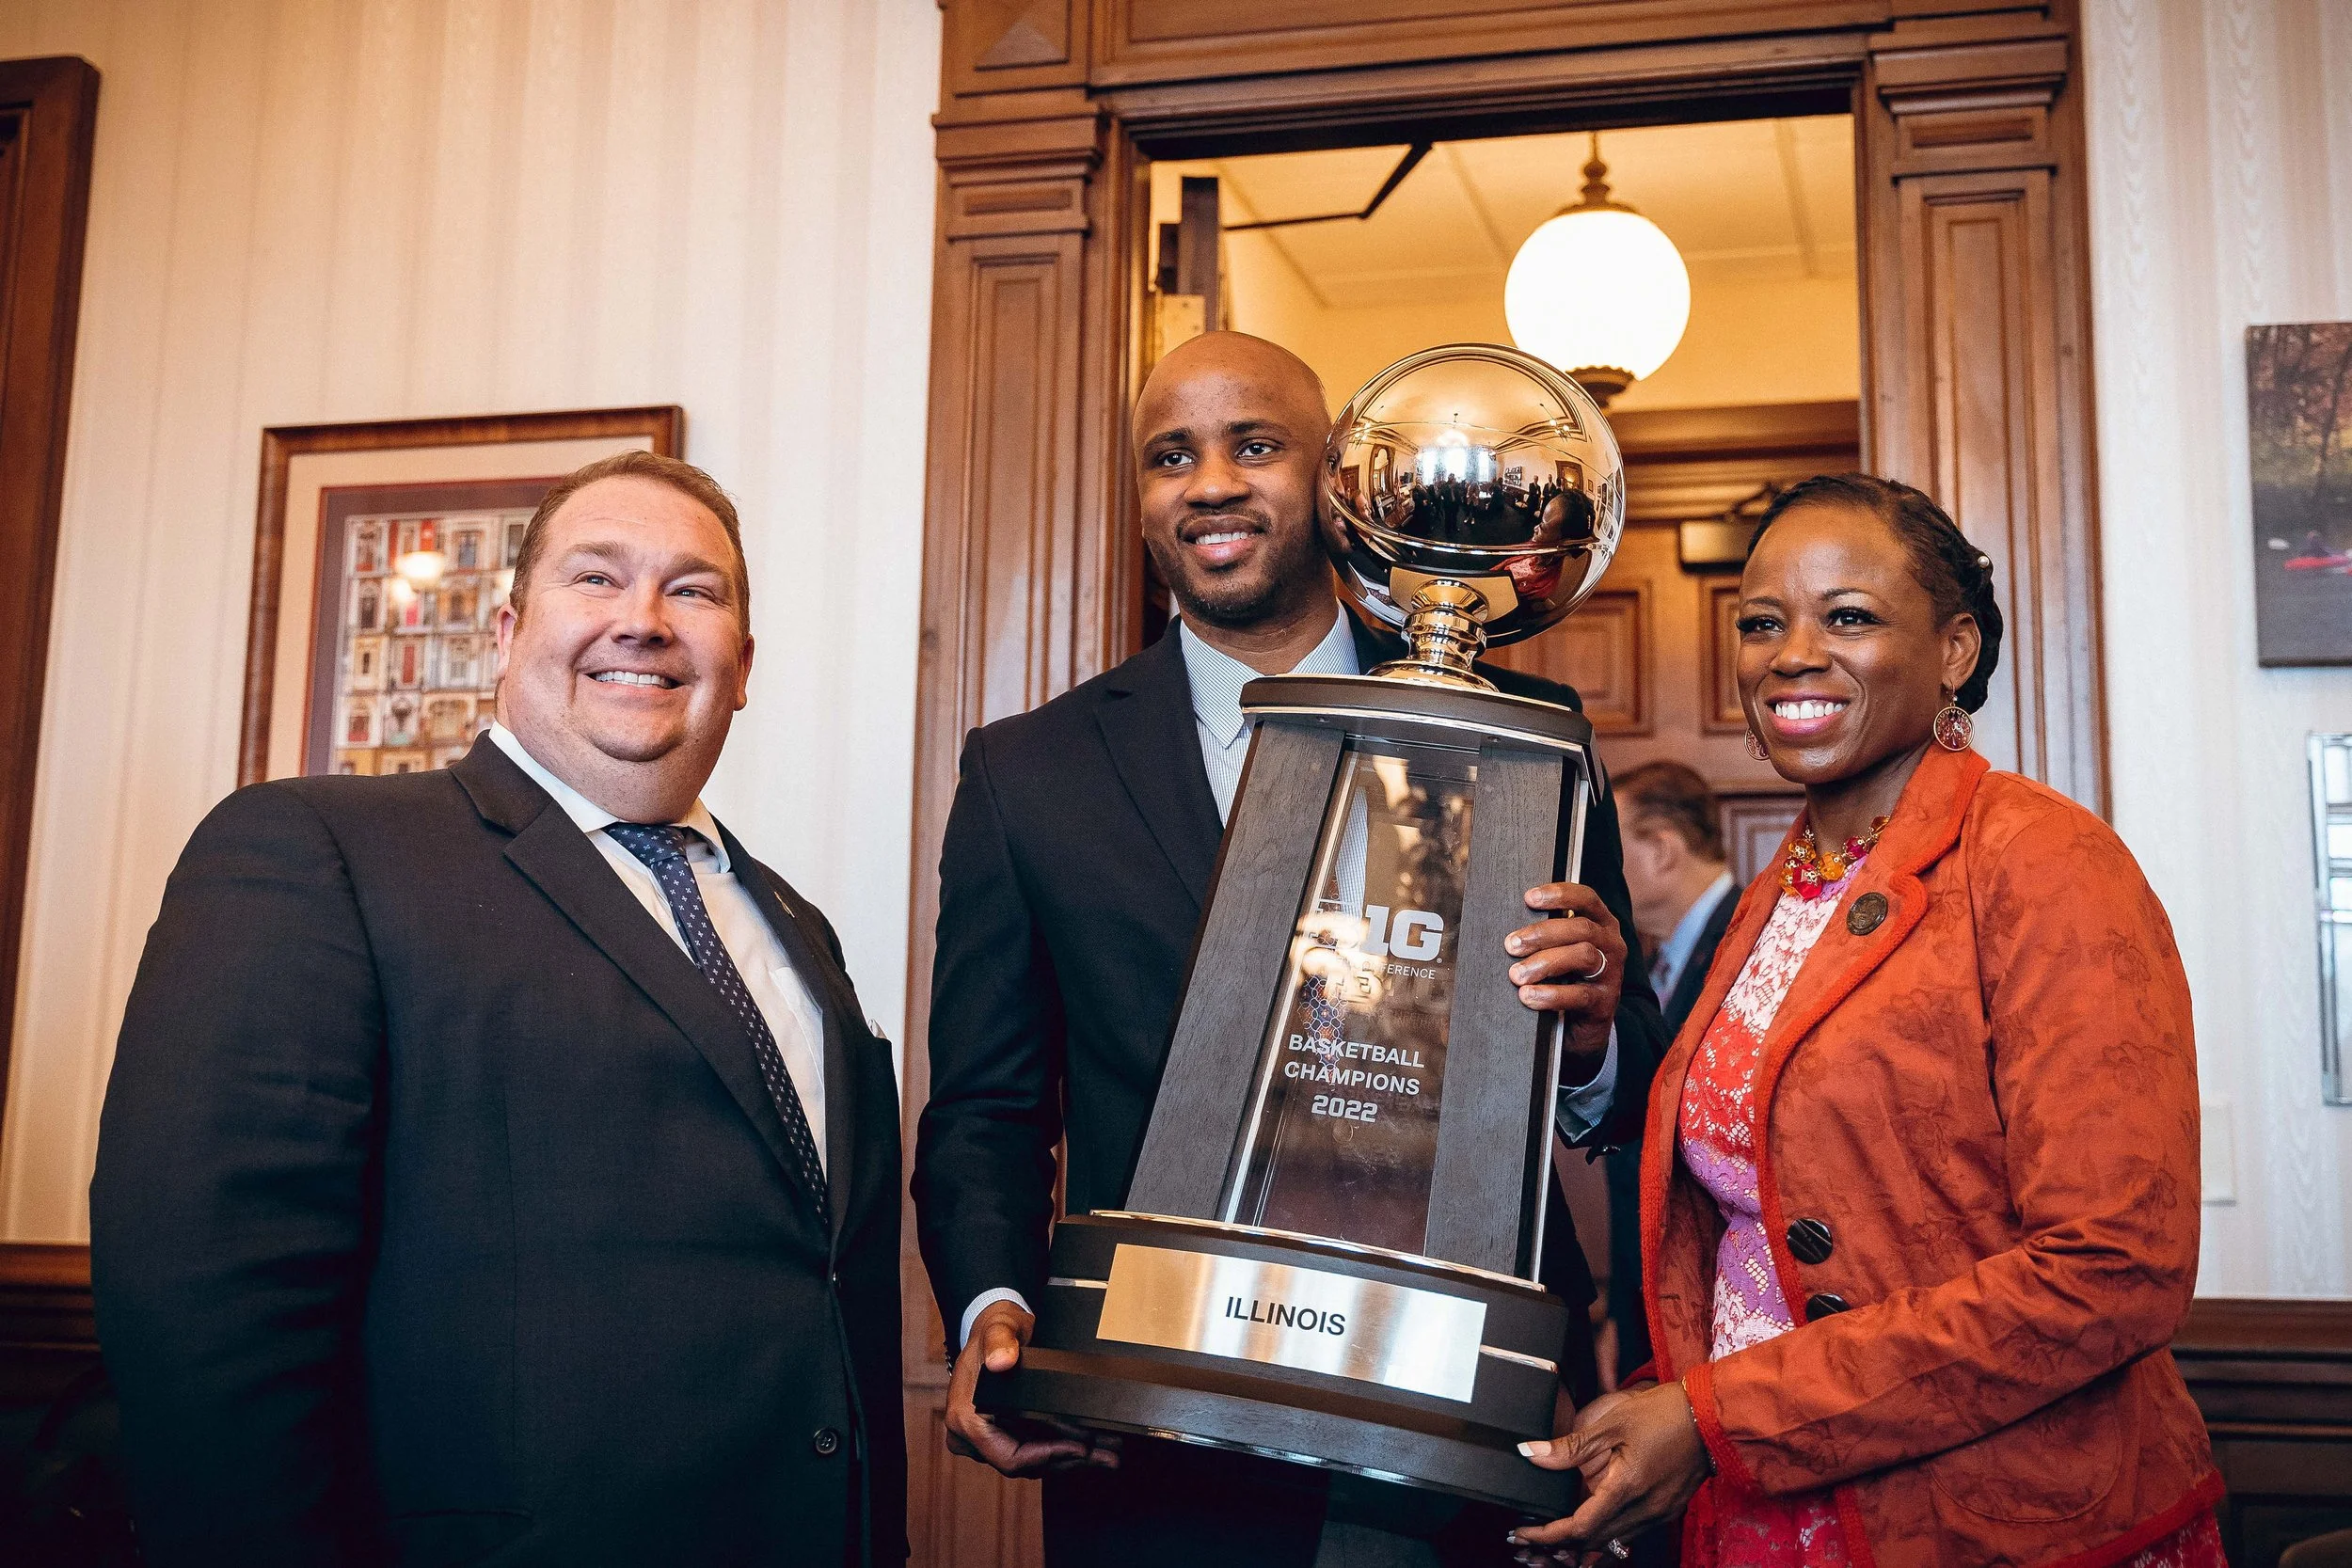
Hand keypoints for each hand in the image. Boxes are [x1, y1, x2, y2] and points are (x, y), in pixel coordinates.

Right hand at [943, 1300, 1118, 1475]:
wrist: (994, 1332)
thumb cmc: (994, 1330)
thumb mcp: (998, 1328)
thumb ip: (998, 1341)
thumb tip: (1001, 1361)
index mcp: (966, 1419)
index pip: (1008, 1456)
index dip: (1046, 1457)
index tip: (1079, 1450)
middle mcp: (972, 1438)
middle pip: (1026, 1464)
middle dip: (1069, 1460)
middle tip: (1107, 1456)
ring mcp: (989, 1440)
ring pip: (1034, 1463)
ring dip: (1072, 1459)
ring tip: (1108, 1453)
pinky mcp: (1005, 1437)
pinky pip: (1035, 1452)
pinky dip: (1064, 1450)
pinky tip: (1093, 1446)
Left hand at [1507, 882, 1626, 1057]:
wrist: (1582, 1026)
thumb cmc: (1565, 978)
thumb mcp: (1560, 950)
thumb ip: (1546, 935)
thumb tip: (1510, 928)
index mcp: (1601, 924)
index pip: (1587, 898)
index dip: (1560, 894)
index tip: (1529, 898)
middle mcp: (1611, 945)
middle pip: (1581, 928)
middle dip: (1542, 934)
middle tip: (1511, 945)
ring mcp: (1611, 974)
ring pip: (1583, 956)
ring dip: (1545, 962)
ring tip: (1517, 974)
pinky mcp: (1604, 1003)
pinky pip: (1580, 994)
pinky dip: (1550, 994)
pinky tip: (1528, 996)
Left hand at [1508, 1382, 1711, 1563]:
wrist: (1710, 1416)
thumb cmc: (1662, 1413)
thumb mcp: (1611, 1424)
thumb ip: (1570, 1447)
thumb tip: (1532, 1453)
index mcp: (1628, 1487)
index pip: (1580, 1527)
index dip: (1548, 1535)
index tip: (1523, 1532)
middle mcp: (1645, 1509)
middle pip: (1594, 1541)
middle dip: (1558, 1545)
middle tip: (1529, 1539)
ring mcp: (1660, 1513)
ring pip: (1613, 1540)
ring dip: (1582, 1543)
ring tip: (1552, 1538)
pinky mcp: (1668, 1510)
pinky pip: (1630, 1532)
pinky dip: (1606, 1533)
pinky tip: (1591, 1527)